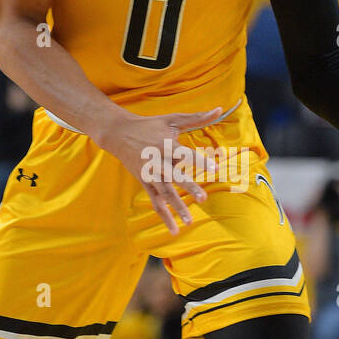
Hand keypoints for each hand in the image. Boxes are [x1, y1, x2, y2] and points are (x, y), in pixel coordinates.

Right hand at [100, 106, 222, 234]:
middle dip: (189, 188)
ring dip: (177, 208)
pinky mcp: (145, 184)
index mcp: (166, 145)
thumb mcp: (173, 119)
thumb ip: (198, 117)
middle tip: (203, 199)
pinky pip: (156, 203)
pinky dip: (164, 216)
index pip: (186, 155)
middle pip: (175, 177)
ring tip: (190, 222)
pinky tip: (175, 230)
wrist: (119, 134)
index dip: (200, 161)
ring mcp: (150, 175)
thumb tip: (220, 109)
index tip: (215, 169)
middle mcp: (158, 162)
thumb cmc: (150, 125)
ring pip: (164, 194)